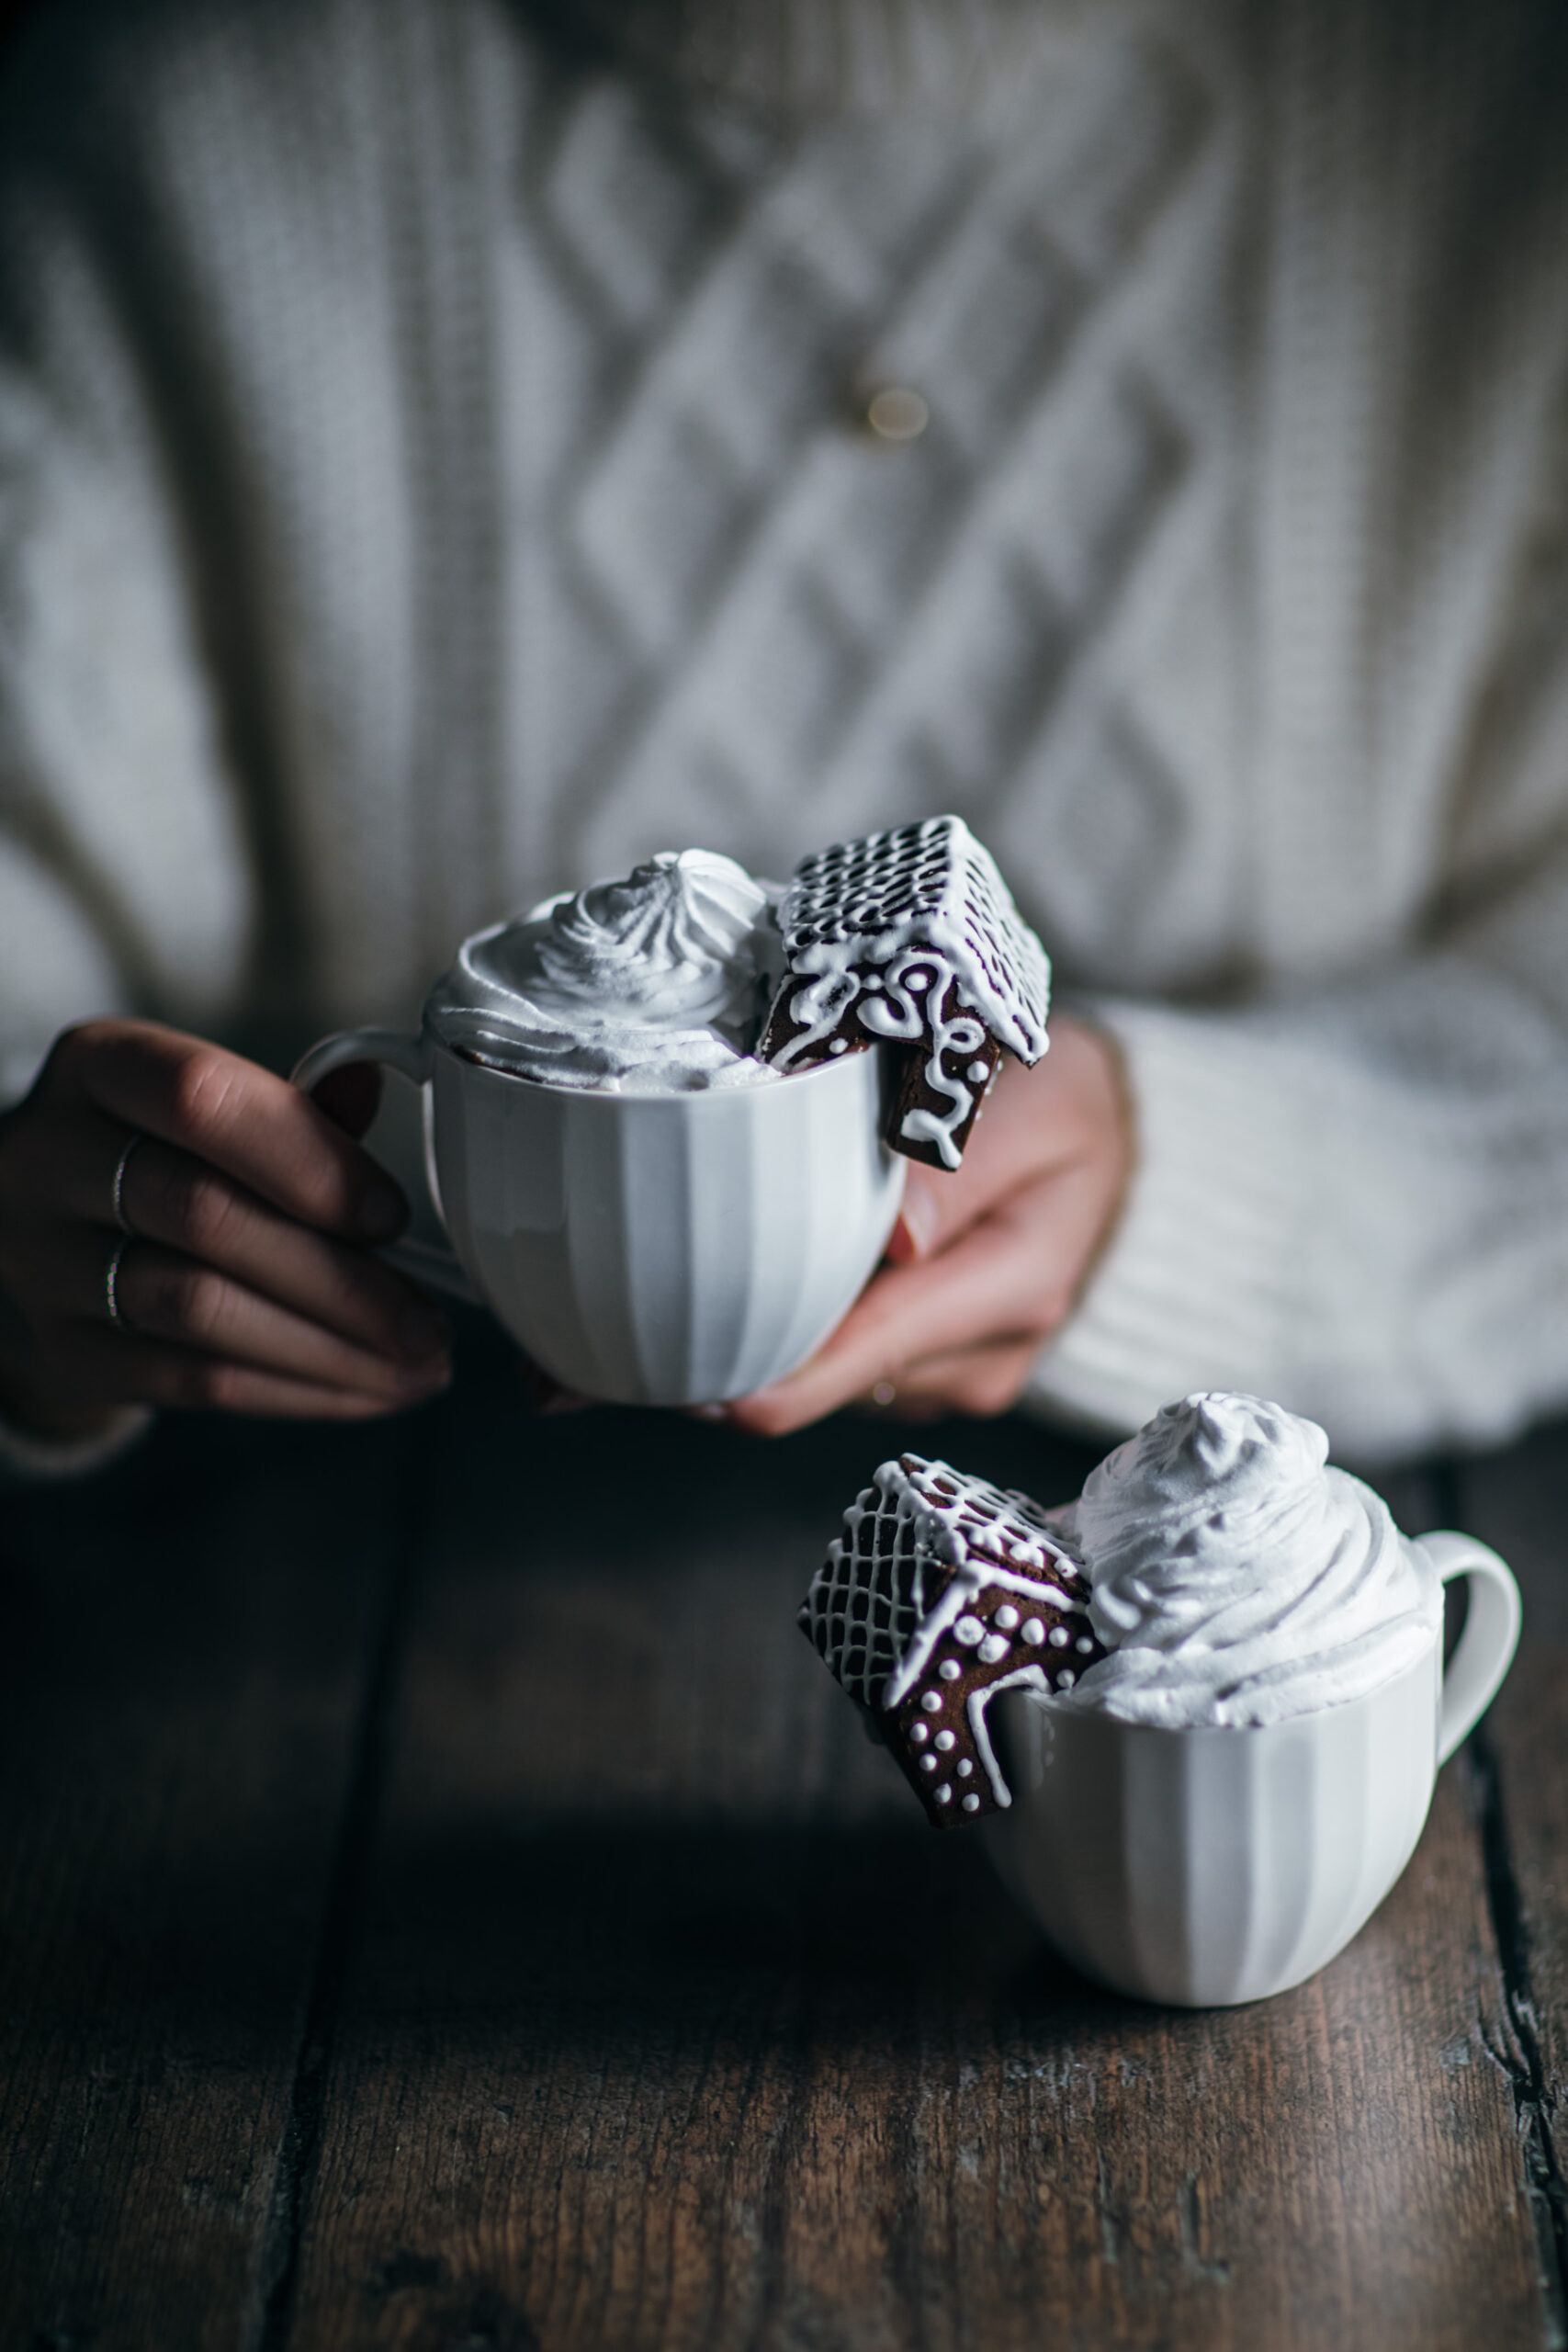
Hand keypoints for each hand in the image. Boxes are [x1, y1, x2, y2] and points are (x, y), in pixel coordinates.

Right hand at [0, 1018, 451, 1438]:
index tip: (393, 1216)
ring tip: (418, 1366)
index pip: (203, 1099)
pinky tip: (367, 1391)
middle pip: (205, 1215)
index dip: (308, 1159)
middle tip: (429, 1321)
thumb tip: (375, 1083)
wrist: (52, 1235)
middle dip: (340, 1279)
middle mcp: (51, 1158)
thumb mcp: (208, 1109)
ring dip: (330, 1347)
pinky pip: (192, 1381)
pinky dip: (296, 1391)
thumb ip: (291, 1107)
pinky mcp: (67, 1352)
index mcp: (100, 1068)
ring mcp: (45, 1263)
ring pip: (199, 1309)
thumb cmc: (163, 1156)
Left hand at [725, 1014, 1131, 1435]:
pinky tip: (756, 1282)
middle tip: (623, 1342)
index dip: (786, 1373)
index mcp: (1015, 1285)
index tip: (700, 1384)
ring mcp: (954, 1374)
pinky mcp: (927, 1372)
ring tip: (686, 1282)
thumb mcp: (1042, 1104)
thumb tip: (897, 1239)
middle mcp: (984, 1355)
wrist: (1106, 1140)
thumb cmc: (1064, 1105)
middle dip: (743, 1358)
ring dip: (765, 1339)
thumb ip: (966, 1162)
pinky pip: (844, 1366)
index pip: (878, 1344)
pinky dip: (798, 1329)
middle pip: (835, 1376)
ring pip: (831, 1378)